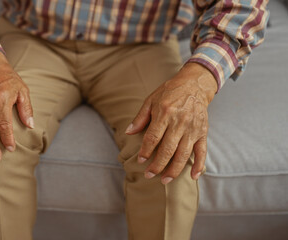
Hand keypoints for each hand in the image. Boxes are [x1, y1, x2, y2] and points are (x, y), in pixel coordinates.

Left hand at [125, 63, 216, 183]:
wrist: (194, 84)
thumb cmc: (169, 92)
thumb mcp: (151, 100)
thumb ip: (140, 118)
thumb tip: (128, 132)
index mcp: (165, 113)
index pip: (153, 137)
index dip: (145, 151)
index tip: (140, 160)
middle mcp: (180, 122)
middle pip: (168, 149)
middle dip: (157, 165)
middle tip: (149, 175)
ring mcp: (192, 129)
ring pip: (183, 154)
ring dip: (174, 170)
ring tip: (164, 180)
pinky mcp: (203, 132)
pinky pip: (202, 151)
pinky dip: (199, 165)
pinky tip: (193, 176)